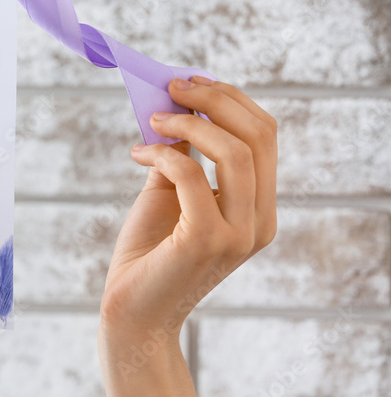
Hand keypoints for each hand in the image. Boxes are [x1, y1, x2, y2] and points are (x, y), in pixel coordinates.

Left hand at [102, 75, 277, 337]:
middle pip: (257, 136)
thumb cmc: (149, 254)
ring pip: (233, 152)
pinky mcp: (207, 242)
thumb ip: (183, 154)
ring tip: (152, 122)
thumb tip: (178, 103)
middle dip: (213, 100)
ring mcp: (239, 235)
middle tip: (172, 88)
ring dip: (187, 124)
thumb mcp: (171, 193)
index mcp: (259, 208)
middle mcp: (260, 222)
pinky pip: (190, 176)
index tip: (189, 83)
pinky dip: (162, 155)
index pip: (264, 136)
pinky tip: (137, 154)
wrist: (132, 314)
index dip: (230, 99)